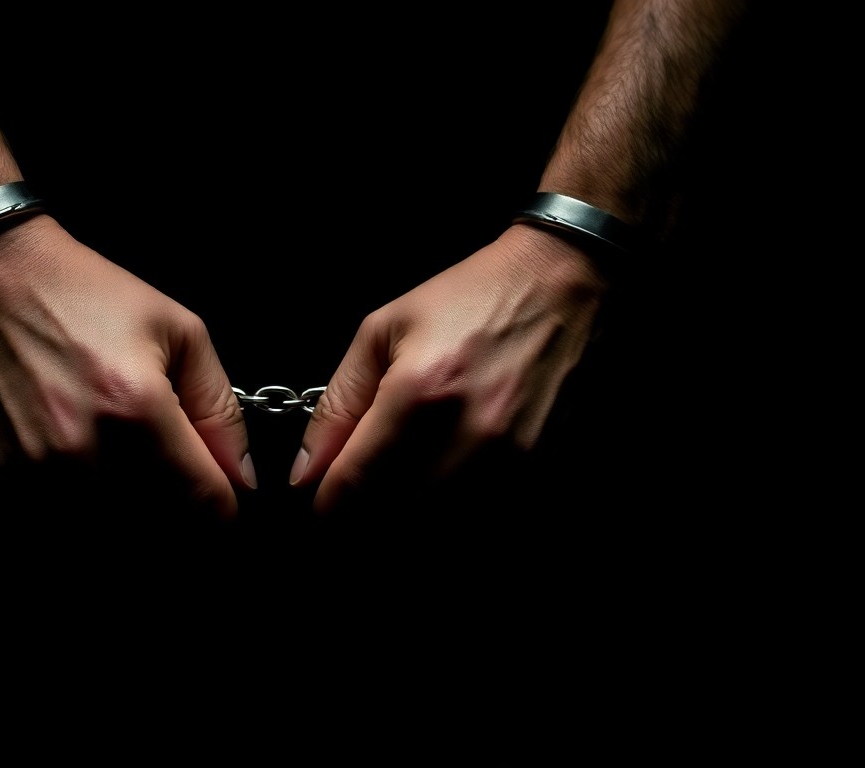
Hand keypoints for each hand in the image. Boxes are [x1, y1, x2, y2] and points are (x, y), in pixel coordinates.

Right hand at [0, 215, 253, 518]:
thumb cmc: (86, 295)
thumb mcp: (178, 330)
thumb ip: (219, 407)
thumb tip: (241, 477)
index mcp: (137, 413)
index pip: (206, 506)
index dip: (223, 503)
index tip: (217, 488)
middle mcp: (84, 456)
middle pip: (158, 533)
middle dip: (176, 514)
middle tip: (170, 478)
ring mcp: (33, 477)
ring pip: (106, 541)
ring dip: (126, 521)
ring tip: (124, 473)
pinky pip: (53, 530)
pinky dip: (77, 515)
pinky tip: (81, 475)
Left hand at [291, 224, 607, 513]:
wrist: (559, 287)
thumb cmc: (465, 300)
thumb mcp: (382, 332)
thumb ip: (338, 405)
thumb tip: (305, 472)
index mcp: (418, 396)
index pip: (352, 490)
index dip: (324, 505)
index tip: (319, 498)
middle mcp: (466, 440)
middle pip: (389, 522)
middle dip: (360, 518)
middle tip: (354, 495)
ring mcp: (508, 465)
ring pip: (433, 532)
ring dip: (403, 523)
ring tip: (393, 493)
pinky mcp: (536, 474)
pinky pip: (478, 524)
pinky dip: (448, 517)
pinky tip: (436, 489)